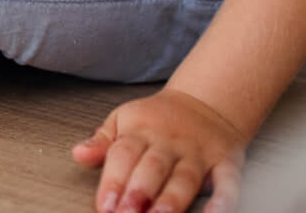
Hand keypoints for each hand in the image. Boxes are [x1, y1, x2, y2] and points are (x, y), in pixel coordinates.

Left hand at [71, 89, 244, 212]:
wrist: (204, 102)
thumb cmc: (157, 119)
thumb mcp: (123, 121)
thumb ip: (102, 142)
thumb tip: (78, 154)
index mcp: (141, 131)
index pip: (123, 156)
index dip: (113, 182)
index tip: (105, 206)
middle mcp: (170, 143)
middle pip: (153, 167)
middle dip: (139, 192)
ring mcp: (198, 153)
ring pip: (185, 178)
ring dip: (172, 200)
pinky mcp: (226, 163)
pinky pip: (228, 182)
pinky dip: (224, 200)